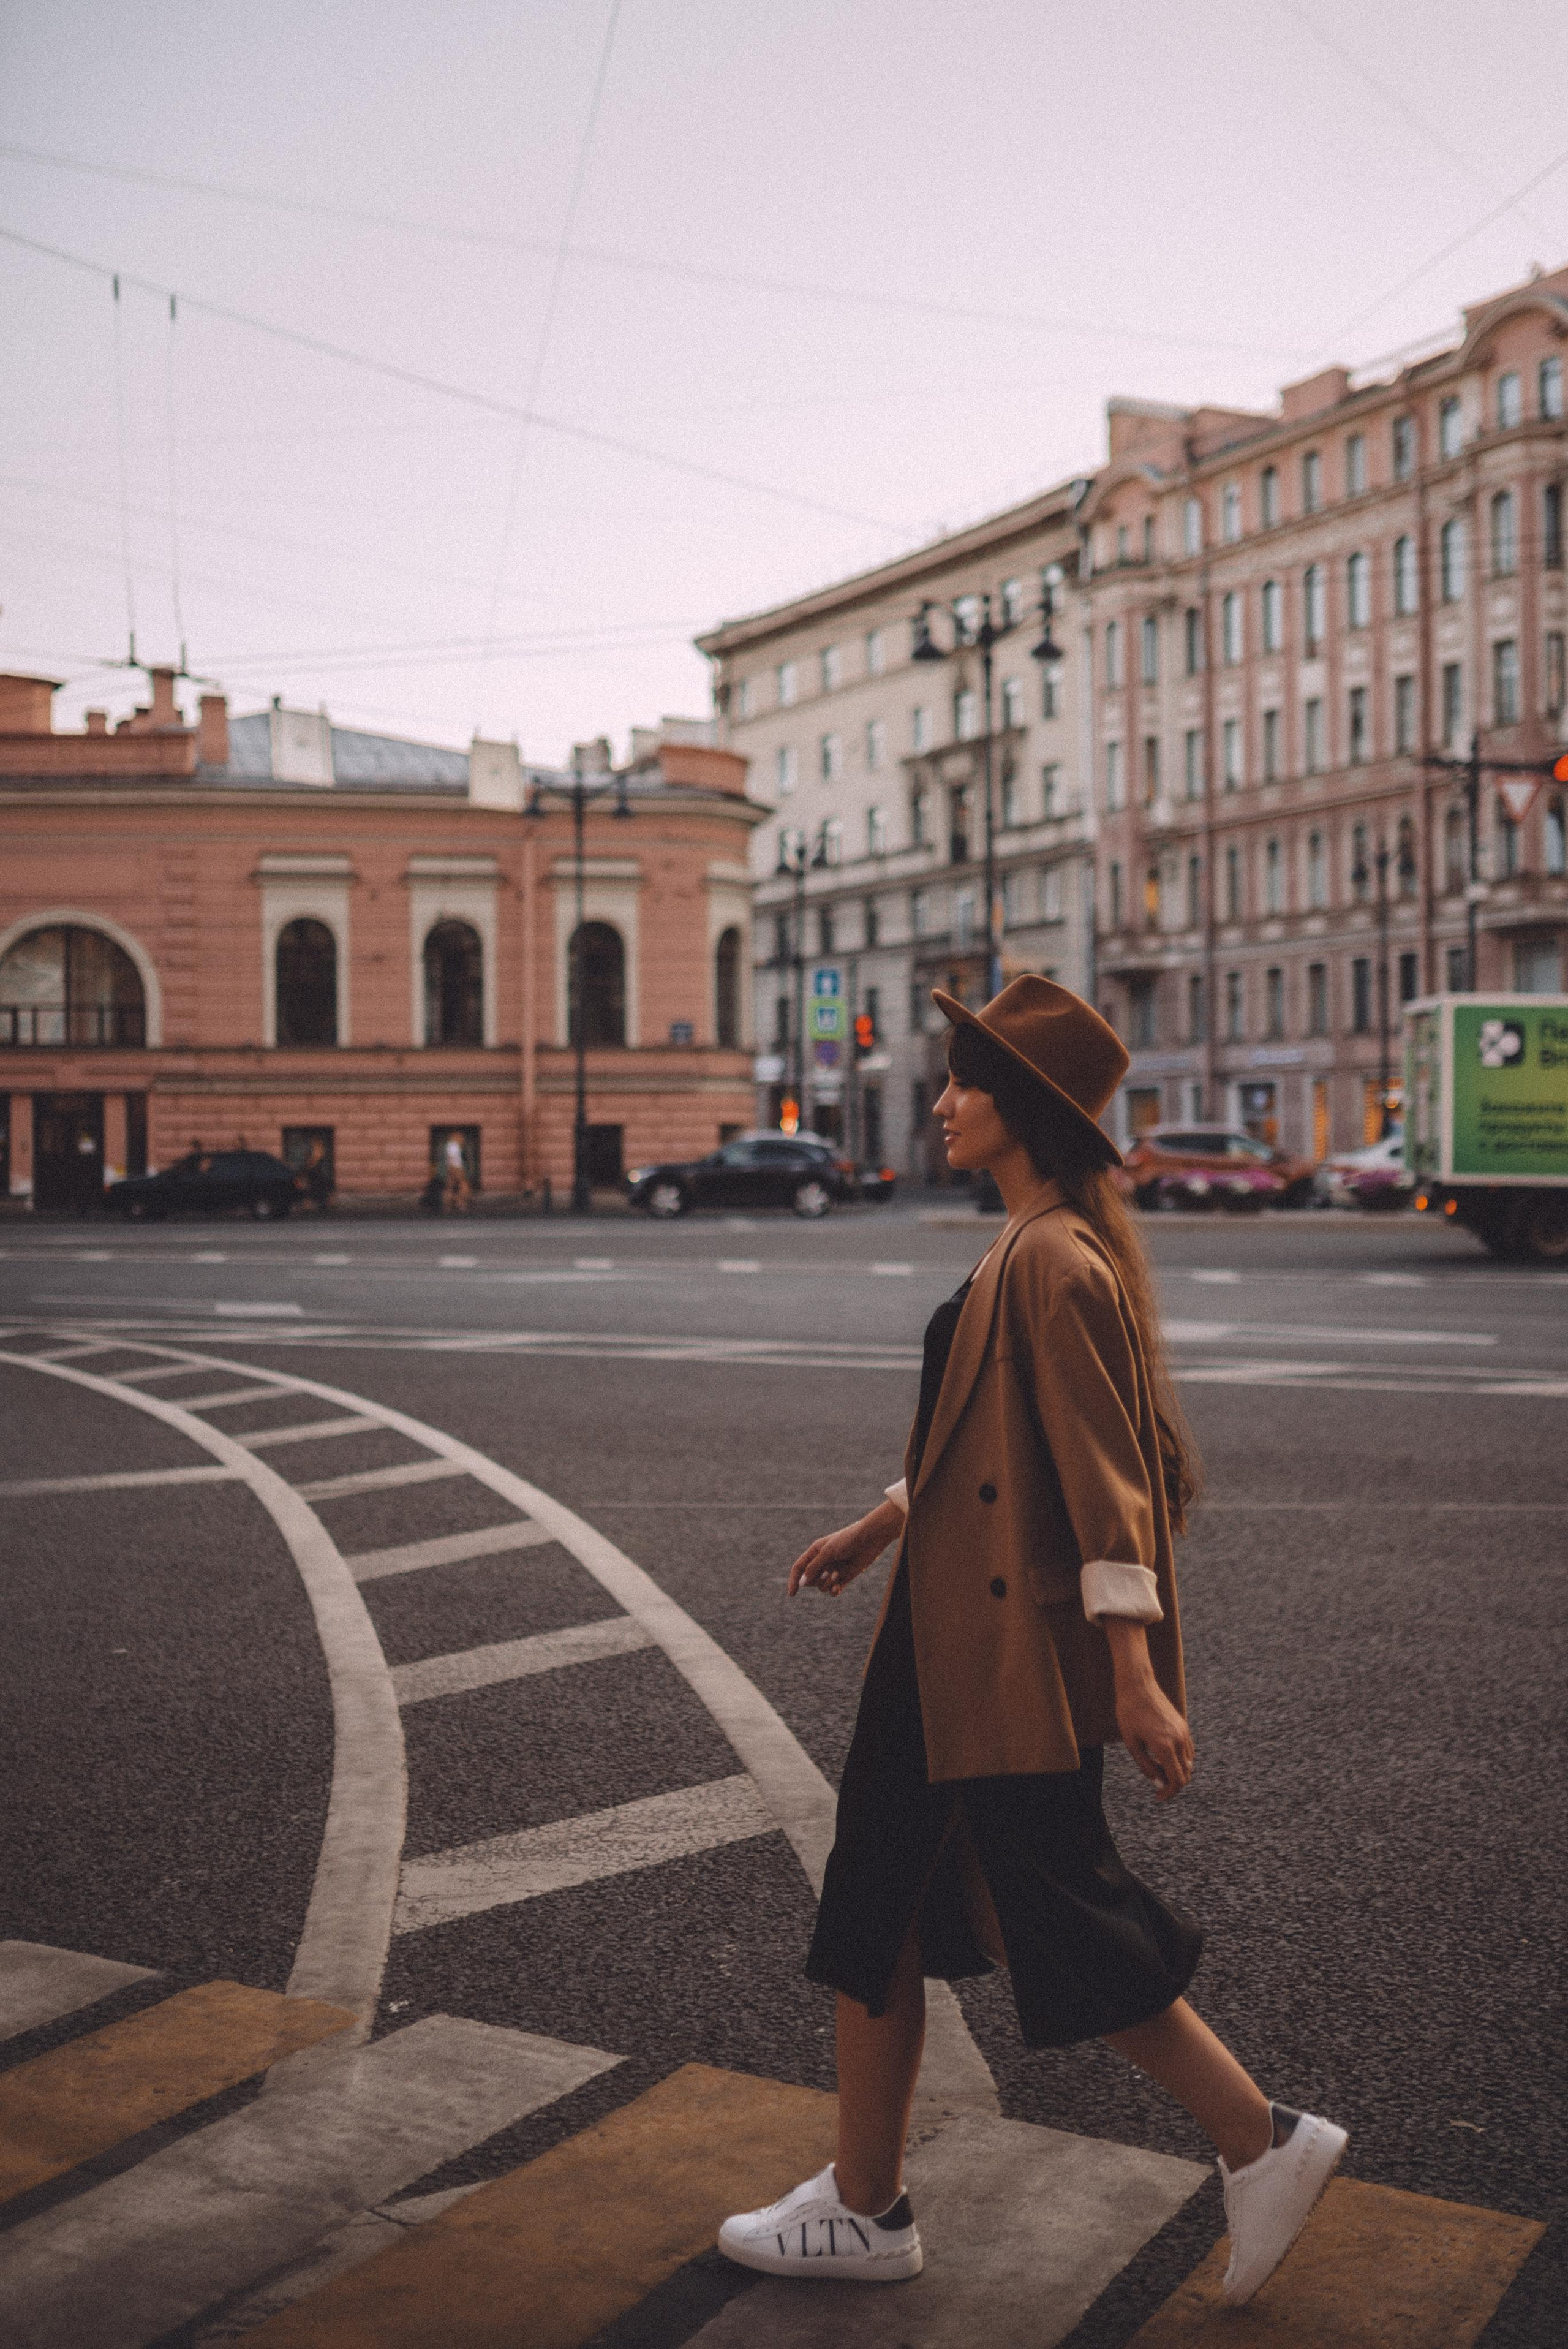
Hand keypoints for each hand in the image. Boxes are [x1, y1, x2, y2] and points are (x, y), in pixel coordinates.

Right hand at [787, 1502, 900, 1599]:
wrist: (869, 1539)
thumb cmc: (847, 1541)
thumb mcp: (827, 1552)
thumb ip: (813, 1568)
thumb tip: (802, 1583)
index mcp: (815, 1552)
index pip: (799, 1568)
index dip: (794, 1581)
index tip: (792, 1594)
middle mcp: (822, 1562)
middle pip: (810, 1579)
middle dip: (816, 1580)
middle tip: (826, 1572)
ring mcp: (833, 1570)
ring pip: (821, 1586)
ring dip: (827, 1583)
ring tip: (837, 1574)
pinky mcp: (844, 1577)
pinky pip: (833, 1590)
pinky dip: (834, 1590)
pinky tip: (839, 1587)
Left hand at [1114, 1674, 1194, 1801]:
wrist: (1137, 1685)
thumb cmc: (1129, 1713)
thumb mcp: (1132, 1743)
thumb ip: (1145, 1766)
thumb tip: (1158, 1783)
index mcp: (1164, 1746)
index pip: (1176, 1779)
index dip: (1168, 1792)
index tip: (1158, 1796)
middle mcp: (1178, 1740)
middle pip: (1186, 1774)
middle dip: (1173, 1784)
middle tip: (1157, 1784)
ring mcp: (1183, 1731)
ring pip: (1189, 1763)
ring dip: (1177, 1771)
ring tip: (1157, 1769)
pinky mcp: (1183, 1725)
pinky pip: (1188, 1750)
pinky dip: (1180, 1759)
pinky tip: (1164, 1757)